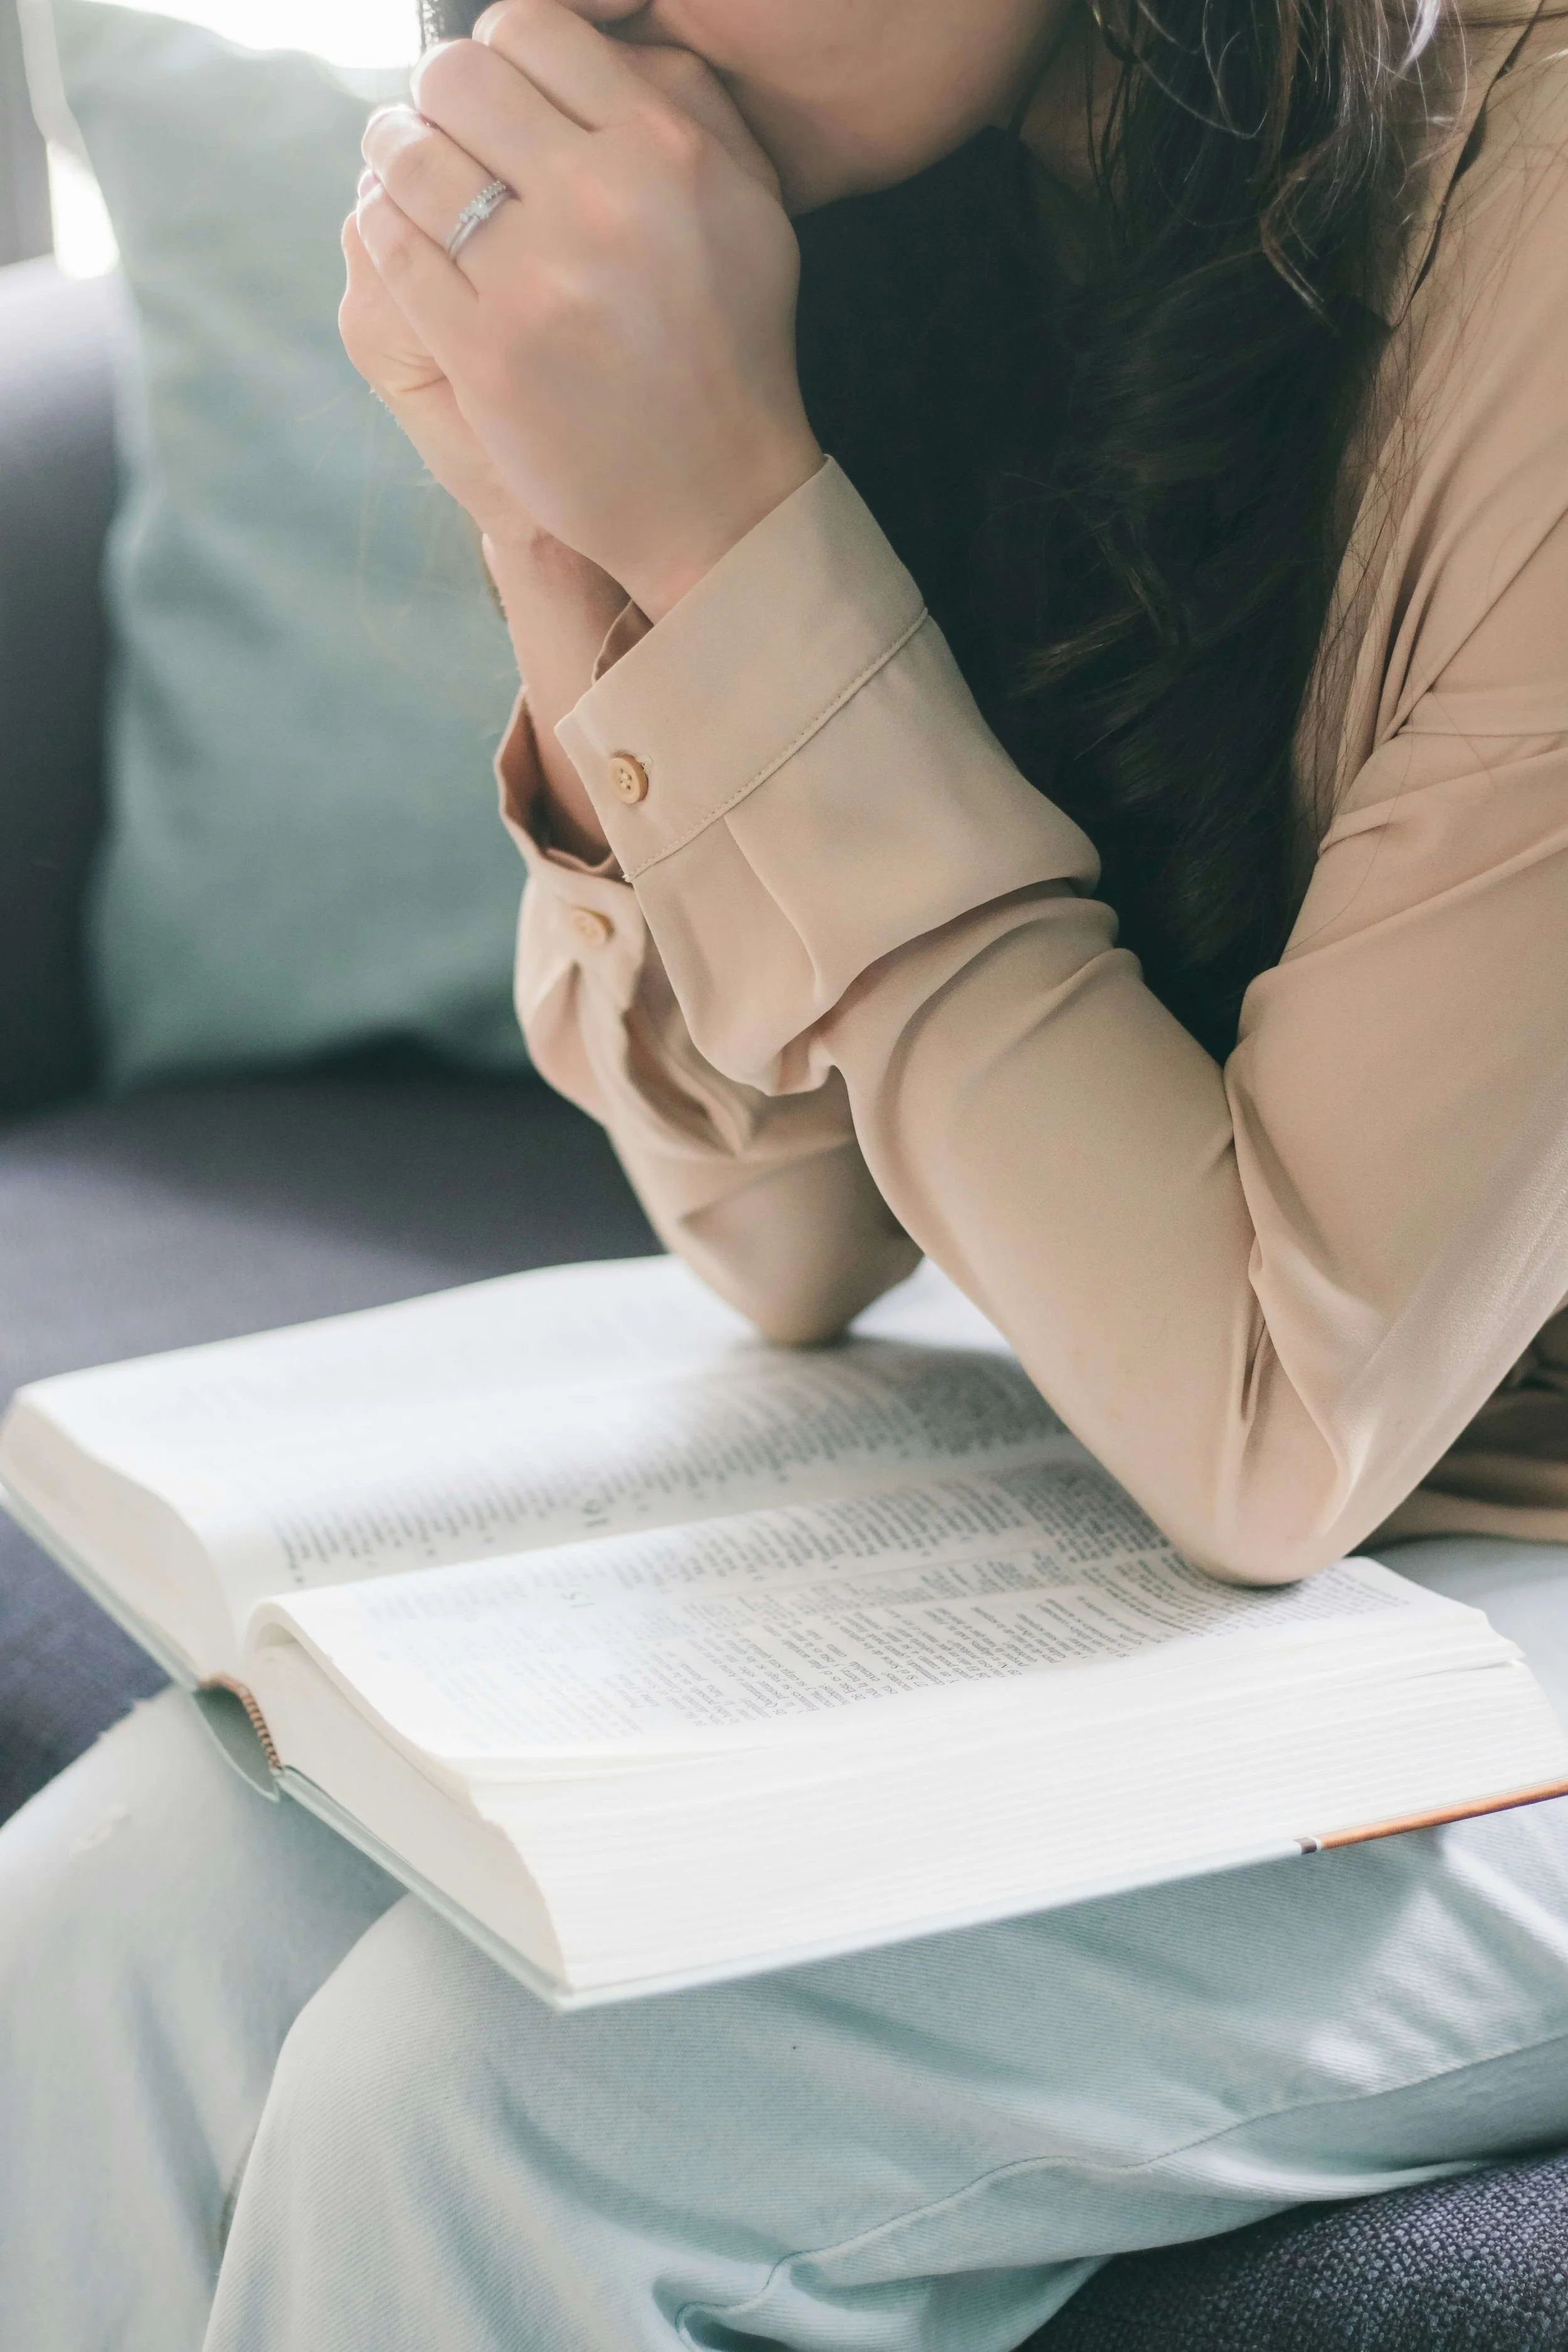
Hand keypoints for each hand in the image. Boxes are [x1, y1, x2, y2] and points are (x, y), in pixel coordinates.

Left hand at [354, 0, 823, 620]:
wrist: (717, 497)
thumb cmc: (729, 343)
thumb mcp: (748, 205)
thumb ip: (682, 103)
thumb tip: (597, 33)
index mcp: (664, 151)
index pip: (530, 30)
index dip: (495, 50)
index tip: (494, 94)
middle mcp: (599, 202)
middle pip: (457, 81)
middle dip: (435, 96)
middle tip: (439, 127)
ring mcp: (535, 281)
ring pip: (410, 157)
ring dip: (394, 154)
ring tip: (408, 172)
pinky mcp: (485, 352)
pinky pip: (393, 247)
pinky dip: (385, 228)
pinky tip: (405, 238)